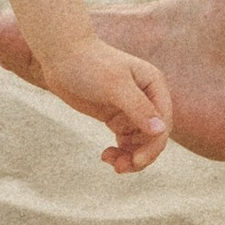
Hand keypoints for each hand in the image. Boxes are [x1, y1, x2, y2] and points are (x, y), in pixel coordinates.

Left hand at [34, 36, 172, 173]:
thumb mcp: (115, 85)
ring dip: (129, 156)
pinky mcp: (115, 115)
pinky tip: (105, 155)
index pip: (163, 122)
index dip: (154, 145)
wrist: (62, 56)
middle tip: (120, 168)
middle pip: (153, 136)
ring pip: (140, 141)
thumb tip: (160, 130)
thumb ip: (138, 108)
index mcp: (154, 85)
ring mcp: (131, 108)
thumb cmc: (90, 64)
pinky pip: (125, 140)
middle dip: (140, 154)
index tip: (136, 161)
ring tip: (110, 162)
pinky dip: (119, 151)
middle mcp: (147, 97)